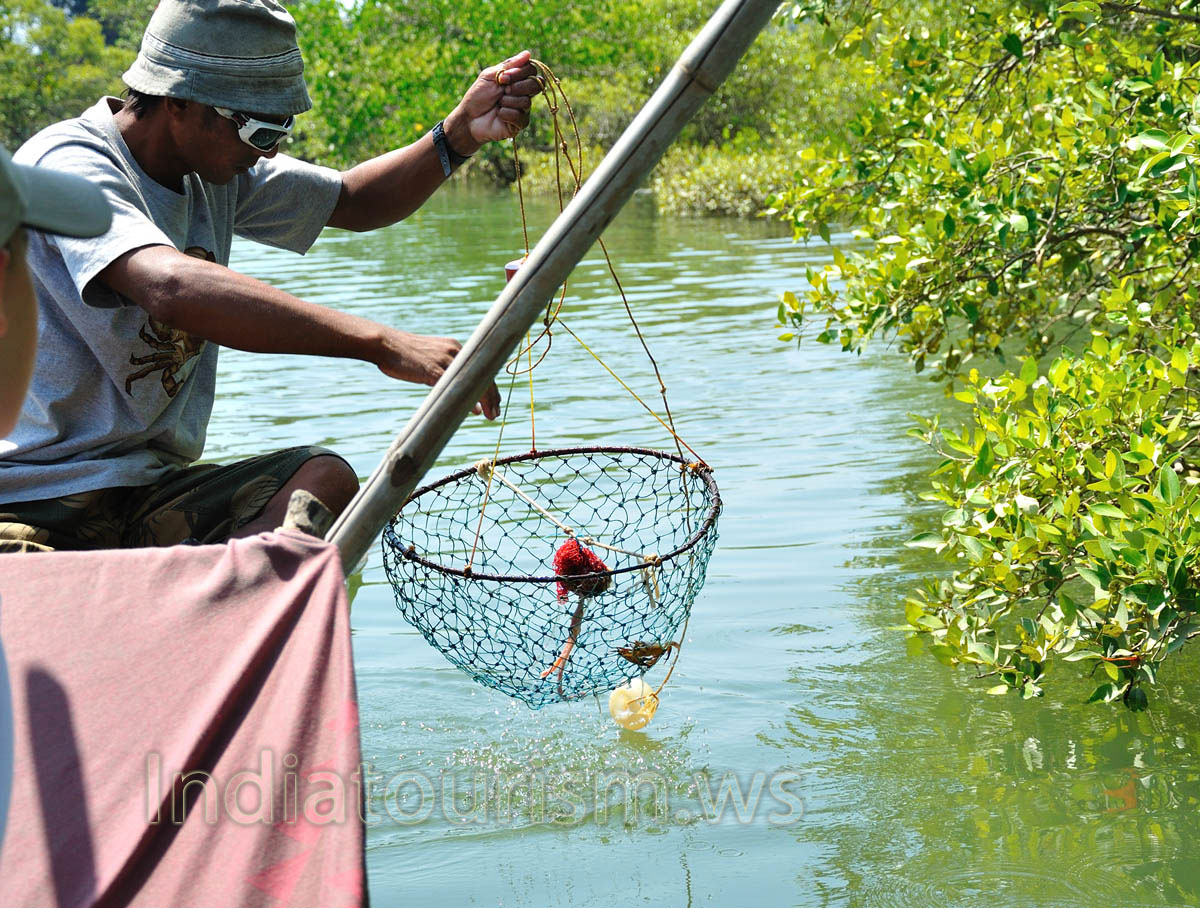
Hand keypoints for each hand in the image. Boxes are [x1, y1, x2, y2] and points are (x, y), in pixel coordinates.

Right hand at [376, 328, 499, 419]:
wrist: (384, 344)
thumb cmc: (404, 354)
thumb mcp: (430, 358)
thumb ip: (444, 370)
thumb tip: (455, 390)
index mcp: (455, 347)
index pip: (481, 368)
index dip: (490, 387)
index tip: (495, 402)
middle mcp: (454, 350)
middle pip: (483, 374)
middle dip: (492, 396)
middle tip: (496, 414)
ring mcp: (444, 359)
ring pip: (473, 380)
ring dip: (485, 400)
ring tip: (490, 415)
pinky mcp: (433, 369)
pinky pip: (455, 386)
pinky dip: (467, 398)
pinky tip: (474, 410)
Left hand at [444, 50, 542, 149]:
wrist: (468, 117)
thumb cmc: (478, 96)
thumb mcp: (491, 76)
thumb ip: (509, 65)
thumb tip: (528, 53)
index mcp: (517, 79)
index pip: (531, 70)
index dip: (520, 73)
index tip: (503, 78)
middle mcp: (524, 93)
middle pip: (536, 85)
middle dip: (516, 87)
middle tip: (502, 91)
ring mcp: (523, 109)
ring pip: (526, 102)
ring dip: (507, 102)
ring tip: (497, 105)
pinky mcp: (520, 124)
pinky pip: (520, 117)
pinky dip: (505, 114)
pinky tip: (498, 115)